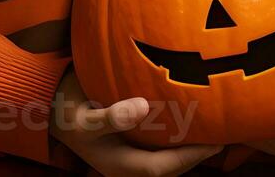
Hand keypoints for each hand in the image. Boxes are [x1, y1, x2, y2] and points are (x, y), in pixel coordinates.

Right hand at [49, 69, 222, 176]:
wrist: (49, 107)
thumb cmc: (67, 113)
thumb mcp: (84, 117)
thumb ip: (111, 117)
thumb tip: (140, 108)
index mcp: (119, 166)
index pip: (163, 168)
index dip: (190, 157)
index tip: (215, 142)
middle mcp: (128, 165)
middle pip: (171, 166)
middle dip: (198, 153)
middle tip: (226, 132)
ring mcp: (129, 154)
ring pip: (166, 156)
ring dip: (189, 145)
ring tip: (215, 126)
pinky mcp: (130, 142)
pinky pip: (160, 144)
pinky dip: (177, 135)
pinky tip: (191, 117)